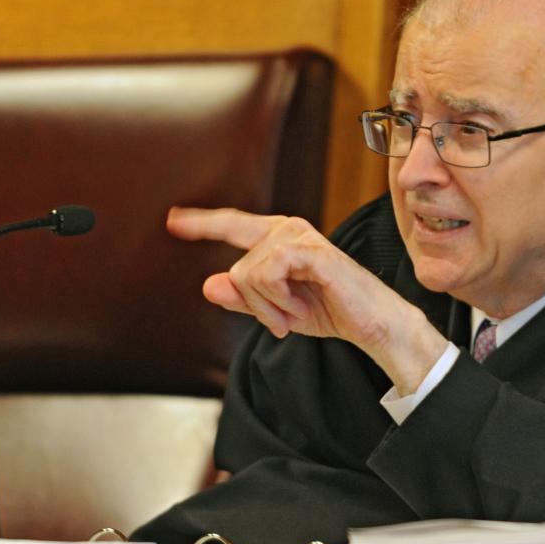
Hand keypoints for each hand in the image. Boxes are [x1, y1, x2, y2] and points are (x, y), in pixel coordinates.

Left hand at [167, 207, 447, 393]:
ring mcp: (300, 237)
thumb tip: (209, 284)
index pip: (234, 226)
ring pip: (249, 274)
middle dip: (255, 304)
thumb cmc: (330, 311)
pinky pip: (268, 274)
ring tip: (296, 312)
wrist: (371, 324)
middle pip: (239, 269)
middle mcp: (288, 230)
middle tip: (284, 320)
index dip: (203, 223)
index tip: (173, 220)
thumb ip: (243, 298)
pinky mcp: (312, 250)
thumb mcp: (277, 310)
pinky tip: (301, 305)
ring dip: (269, 306)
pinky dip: (279, 300)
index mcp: (279, 240)